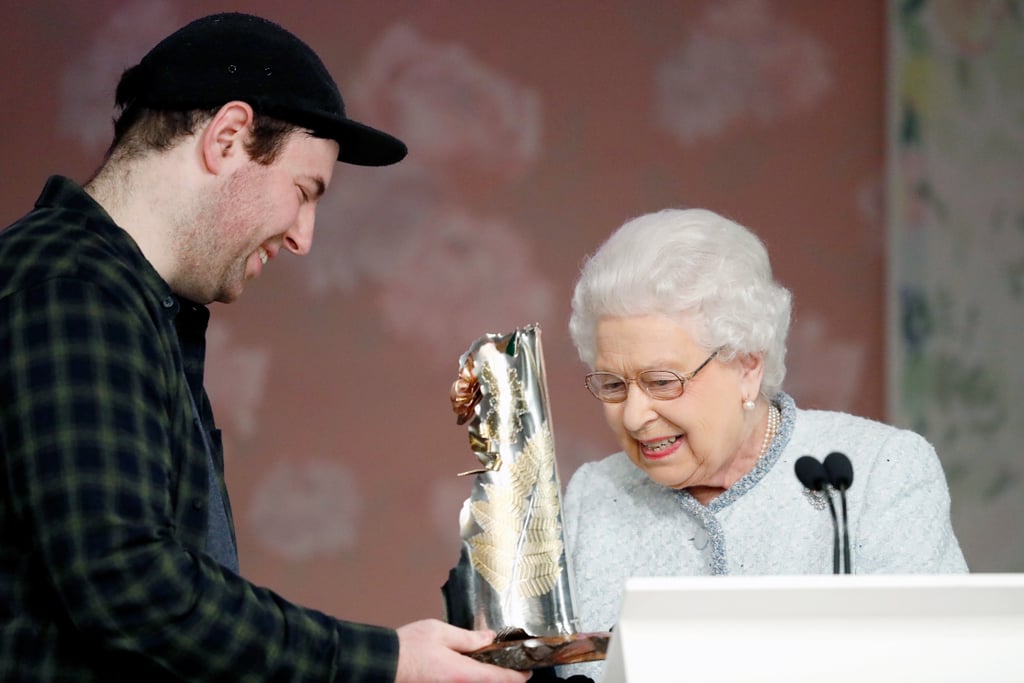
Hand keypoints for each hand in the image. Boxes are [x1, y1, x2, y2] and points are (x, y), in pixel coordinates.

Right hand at [395, 619, 530, 682]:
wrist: (382, 665)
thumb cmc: (408, 648)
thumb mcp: (441, 633)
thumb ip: (468, 638)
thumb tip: (488, 638)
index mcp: (464, 674)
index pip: (500, 679)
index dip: (519, 677)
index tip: (528, 672)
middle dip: (502, 678)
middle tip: (510, 666)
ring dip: (486, 679)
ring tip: (489, 665)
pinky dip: (471, 680)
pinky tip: (468, 670)